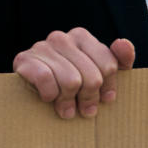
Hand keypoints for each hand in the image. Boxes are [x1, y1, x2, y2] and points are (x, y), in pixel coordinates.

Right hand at [13, 29, 134, 117]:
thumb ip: (119, 59)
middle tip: (85, 110)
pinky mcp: (24, 59)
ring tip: (67, 109)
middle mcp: (61, 37)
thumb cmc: (71, 83)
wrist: (31, 90)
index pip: (108, 65)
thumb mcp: (99, 73)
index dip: (108, 88)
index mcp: (81, 36)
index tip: (104, 99)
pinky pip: (46, 80)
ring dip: (69, 101)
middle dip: (89, 98)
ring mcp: (41, 47)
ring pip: (71, 81)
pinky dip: (50, 95)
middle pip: (91, 77)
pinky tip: (48, 98)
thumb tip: (122, 42)